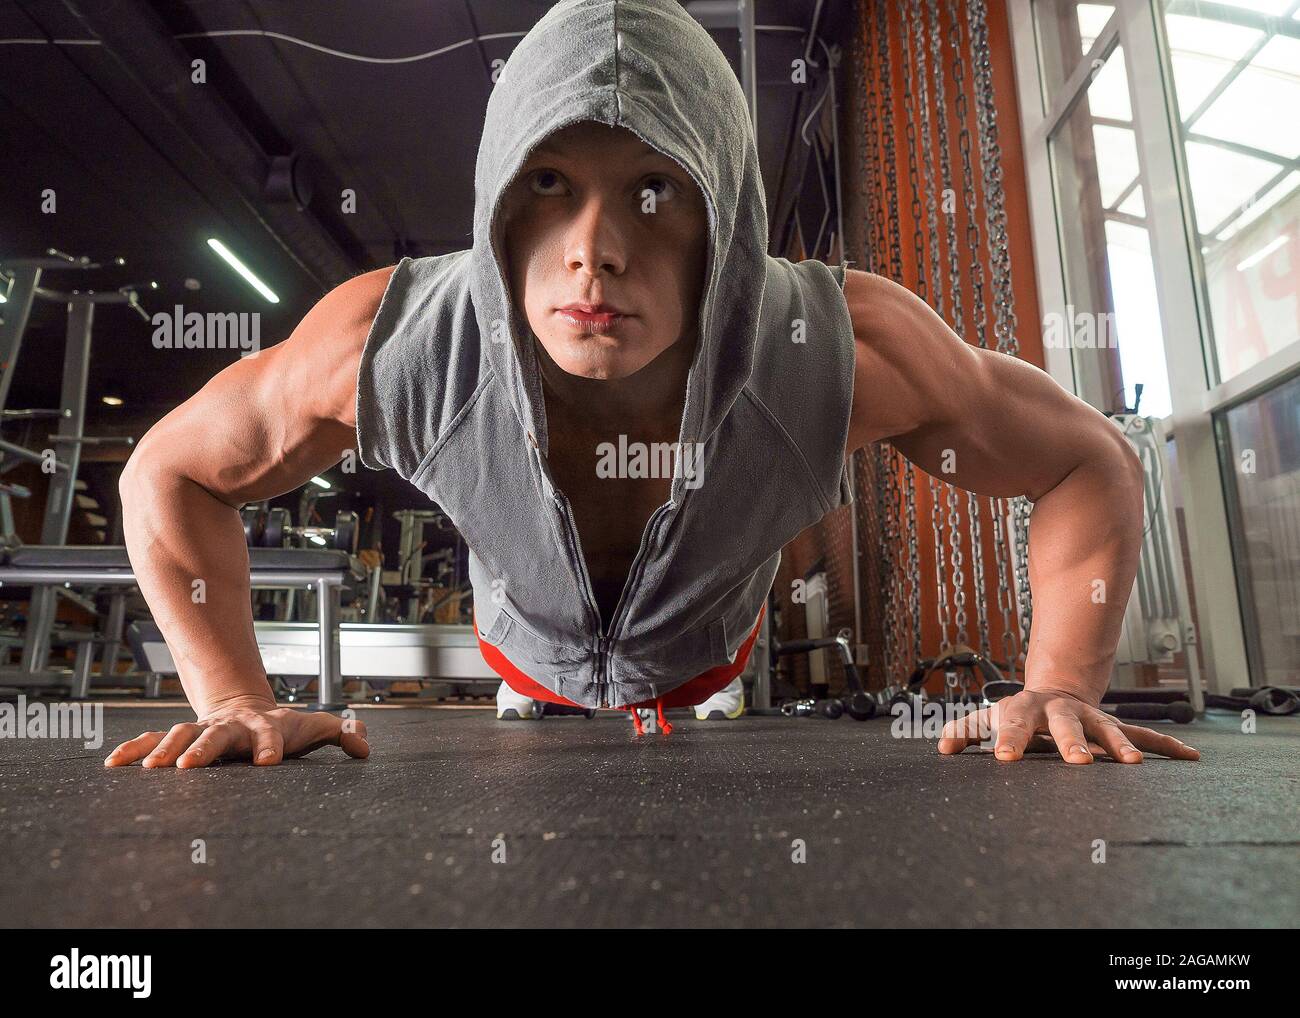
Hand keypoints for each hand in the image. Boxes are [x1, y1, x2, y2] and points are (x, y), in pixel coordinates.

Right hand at [104, 693, 369, 767]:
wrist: (245, 705)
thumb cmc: (283, 725)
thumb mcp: (314, 727)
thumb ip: (341, 733)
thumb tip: (365, 747)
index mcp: (264, 726)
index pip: (270, 735)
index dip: (271, 746)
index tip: (269, 762)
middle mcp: (230, 727)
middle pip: (217, 735)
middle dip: (204, 749)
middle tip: (189, 766)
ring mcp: (203, 729)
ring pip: (181, 735)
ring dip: (165, 749)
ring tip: (153, 768)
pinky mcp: (181, 738)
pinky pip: (153, 741)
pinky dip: (135, 750)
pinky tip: (114, 764)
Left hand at [937, 686, 1200, 763]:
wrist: (1056, 689)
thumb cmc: (1017, 713)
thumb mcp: (988, 718)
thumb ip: (965, 732)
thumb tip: (942, 750)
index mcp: (1026, 709)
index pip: (1012, 724)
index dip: (1007, 740)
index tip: (1003, 759)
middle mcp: (1060, 712)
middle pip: (1066, 726)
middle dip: (1072, 744)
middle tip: (1079, 764)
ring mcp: (1091, 718)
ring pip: (1108, 730)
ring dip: (1121, 746)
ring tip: (1134, 765)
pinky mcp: (1115, 727)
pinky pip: (1144, 735)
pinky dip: (1166, 746)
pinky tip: (1190, 758)